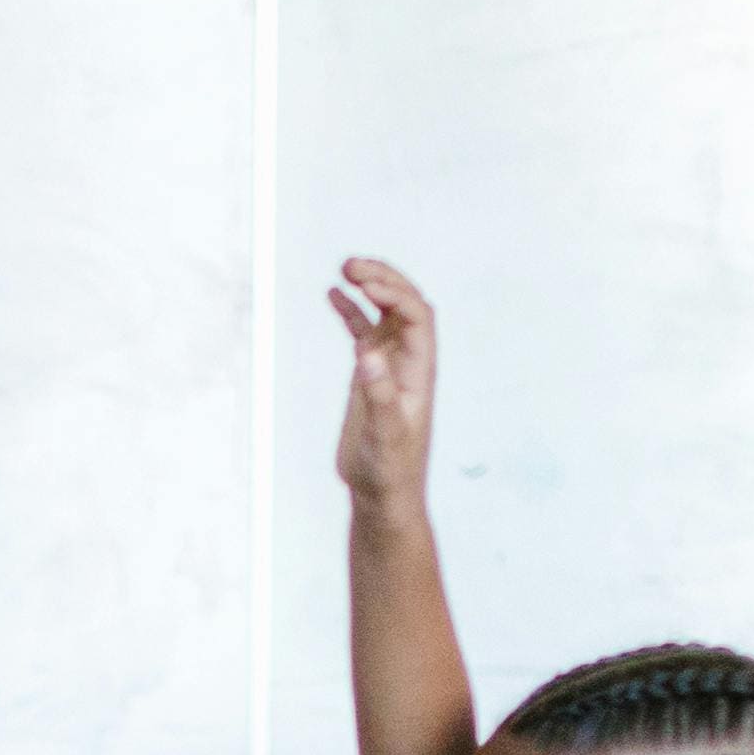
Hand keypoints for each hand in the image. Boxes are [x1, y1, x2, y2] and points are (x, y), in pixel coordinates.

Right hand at [330, 259, 436, 506]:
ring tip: (344, 269)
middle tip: (350, 264)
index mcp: (420, 370)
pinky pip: (363, 331)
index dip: (394, 294)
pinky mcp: (371, 374)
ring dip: (369, 287)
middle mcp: (409, 360)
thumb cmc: (391, 467)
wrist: (383, 490)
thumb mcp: (386, 434)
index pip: (416, 316)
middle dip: (383, 279)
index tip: (364, 284)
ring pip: (385, 312)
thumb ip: (379, 394)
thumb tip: (368, 353)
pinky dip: (350, 311)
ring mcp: (390, 364)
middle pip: (405, 304)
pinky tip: (333, 294)